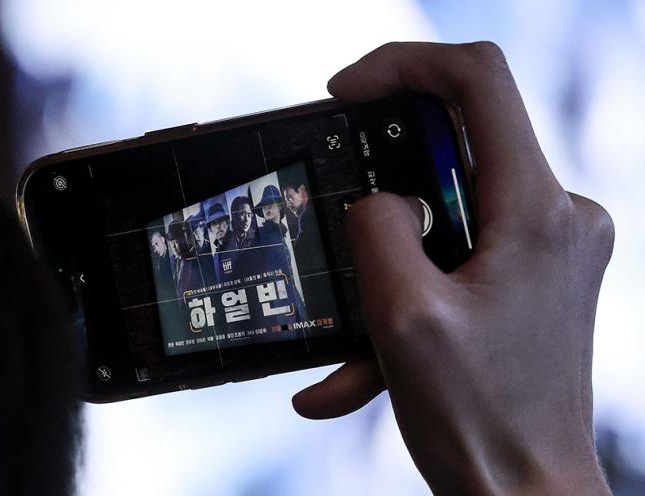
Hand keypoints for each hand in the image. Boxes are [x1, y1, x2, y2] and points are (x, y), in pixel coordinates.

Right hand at [293, 42, 613, 494]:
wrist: (525, 493)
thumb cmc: (479, 422)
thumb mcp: (403, 319)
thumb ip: (378, 229)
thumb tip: (376, 198)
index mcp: (537, 215)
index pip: (476, 82)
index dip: (402, 66)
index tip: (346, 92)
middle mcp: (556, 218)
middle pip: (460, 139)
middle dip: (386, 170)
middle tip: (342, 209)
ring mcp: (546, 246)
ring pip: (449, 205)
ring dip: (389, 253)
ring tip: (350, 328)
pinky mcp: (530, 273)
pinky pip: (457, 251)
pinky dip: (407, 291)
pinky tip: (362, 363)